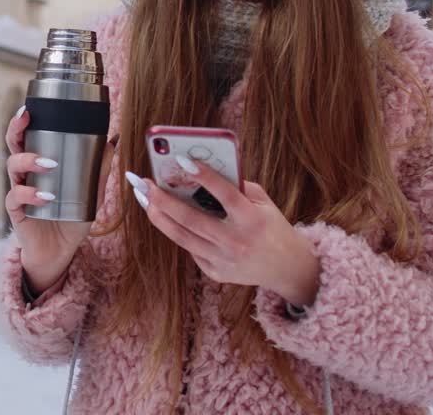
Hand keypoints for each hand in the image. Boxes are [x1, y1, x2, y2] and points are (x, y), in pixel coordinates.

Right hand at [4, 106, 112, 293]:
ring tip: (48, 162)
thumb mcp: (91, 191)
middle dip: (16, 129)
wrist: (60, 251)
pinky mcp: (17, 212)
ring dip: (28, 160)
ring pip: (12, 166)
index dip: (24, 120)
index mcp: (38, 163)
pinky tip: (45, 195)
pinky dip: (30, 194)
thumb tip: (113, 140)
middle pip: (13, 144)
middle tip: (26, 119)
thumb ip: (100, 168)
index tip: (30, 107)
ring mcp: (19, 191)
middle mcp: (25, 173)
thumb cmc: (71, 216)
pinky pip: (16, 198)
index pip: (27, 136)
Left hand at [126, 161, 320, 306]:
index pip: (226, 195)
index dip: (204, 177)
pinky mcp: (216, 273)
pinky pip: (191, 249)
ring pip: (183, 237)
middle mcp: (237, 242)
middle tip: (146, 184)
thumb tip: (200, 172)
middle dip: (165, 201)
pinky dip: (178, 232)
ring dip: (160, 217)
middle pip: (193, 220)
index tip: (182, 160)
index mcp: (253, 220)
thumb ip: (237, 187)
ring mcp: (224, 261)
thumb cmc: (272, 227)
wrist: (287, 268)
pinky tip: (167, 218)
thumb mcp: (263, 203)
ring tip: (145, 200)